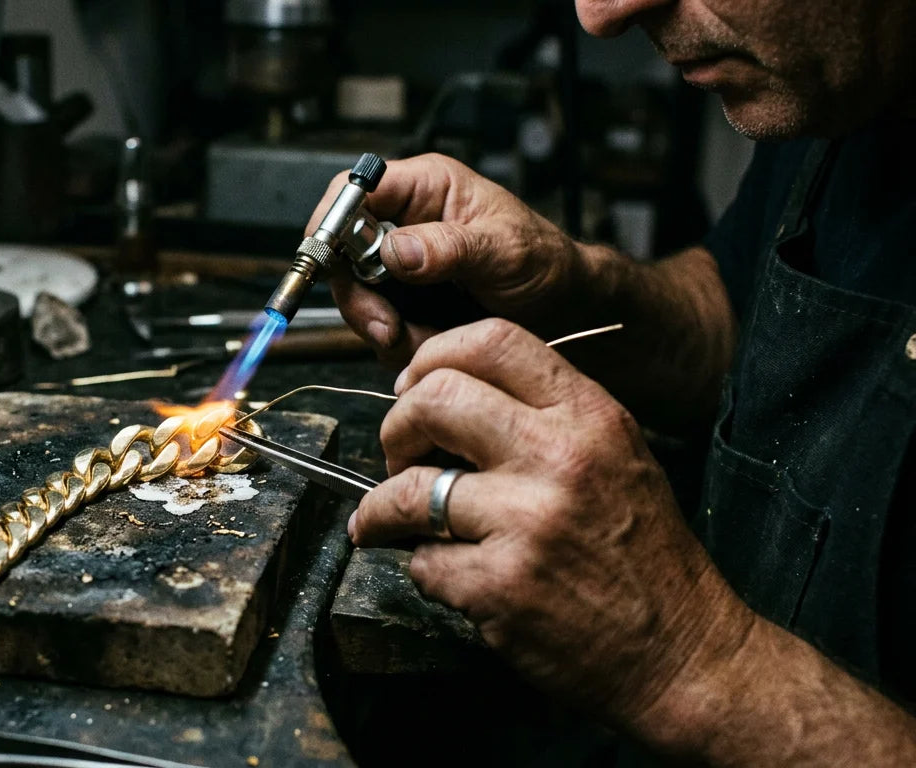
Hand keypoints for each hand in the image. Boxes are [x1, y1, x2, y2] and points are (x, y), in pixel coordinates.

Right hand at [309, 153, 588, 368]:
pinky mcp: (405, 303)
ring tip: (428, 340)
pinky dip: (399, 346)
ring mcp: (402, 267)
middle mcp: (405, 224)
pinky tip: (433, 345)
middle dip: (360, 299)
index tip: (331, 263)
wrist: (568, 312)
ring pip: (357, 297)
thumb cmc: (547, 265)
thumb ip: (448, 248)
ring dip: (383, 329)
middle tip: (387, 329)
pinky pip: (377, 326)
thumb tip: (395, 250)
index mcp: (425, 189)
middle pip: (342, 253)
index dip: (331, 223)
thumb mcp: (504, 250)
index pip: (354, 190)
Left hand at [350, 318, 754, 730]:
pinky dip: (425, 570)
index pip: (490, 340)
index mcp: (589, 416)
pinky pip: (421, 562)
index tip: (412, 387)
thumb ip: (541, 415)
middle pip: (433, 400)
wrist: (682, 653)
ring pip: (407, 488)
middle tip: (398, 458)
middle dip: (395, 428)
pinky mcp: (500, 586)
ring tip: (389, 522)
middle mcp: (559, 458)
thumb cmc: (642, 555)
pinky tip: (451, 576)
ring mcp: (528, 522)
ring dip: (383, 510)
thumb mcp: (614, 455)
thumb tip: (439, 394)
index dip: (432, 356)